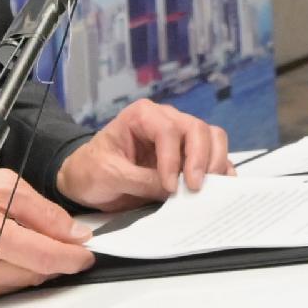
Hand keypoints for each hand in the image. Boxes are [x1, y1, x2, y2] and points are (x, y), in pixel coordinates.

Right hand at [0, 170, 93, 299]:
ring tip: (27, 248)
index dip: (73, 252)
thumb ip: (37, 207)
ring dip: (34, 268)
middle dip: (56, 259)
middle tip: (65, 249)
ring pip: (22, 282)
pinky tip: (4, 261)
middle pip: (38, 269)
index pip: (47, 250)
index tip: (85, 251)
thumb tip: (71, 230)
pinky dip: (11, 277)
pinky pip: (1, 291)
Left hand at [52, 97, 233, 209]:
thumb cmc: (92, 170)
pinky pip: (214, 156)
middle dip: (201, 159)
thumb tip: (174, 191)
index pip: (168, 130)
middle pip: (197, 129)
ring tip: (209, 188)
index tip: (170, 187)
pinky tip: (221, 188)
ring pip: (212, 137)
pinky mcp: (188, 156)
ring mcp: (180, 137)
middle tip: (194, 187)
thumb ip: (140, 181)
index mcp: (142, 116)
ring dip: (215, 162)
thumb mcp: (108, 176)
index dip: (173, 158)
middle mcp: (166, 119)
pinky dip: (221, 171)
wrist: (87, 179)